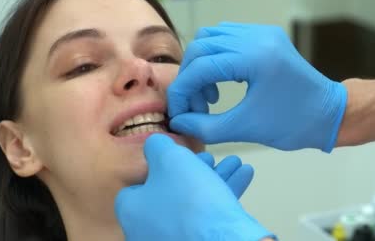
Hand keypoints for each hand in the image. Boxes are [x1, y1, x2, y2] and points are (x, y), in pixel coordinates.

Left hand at [115, 134, 272, 240]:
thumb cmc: (190, 202)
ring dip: (215, 178)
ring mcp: (172, 239)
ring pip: (193, 203)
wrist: (222, 240)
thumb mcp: (170, 158)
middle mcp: (147, 230)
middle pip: (170, 191)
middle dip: (194, 169)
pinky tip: (242, 175)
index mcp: (132, 210)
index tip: (179, 154)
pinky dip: (223, 196)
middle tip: (210, 158)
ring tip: (233, 162)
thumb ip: (158, 146)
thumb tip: (154, 144)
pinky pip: (208, 218)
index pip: (139, 182)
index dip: (161, 165)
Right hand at [167, 22, 347, 151]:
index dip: (182, 90)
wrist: (330, 113)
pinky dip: (215, 56)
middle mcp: (257, 37)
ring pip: (211, 36)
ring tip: (210, 94)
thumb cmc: (293, 124)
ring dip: (201, 64)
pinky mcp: (265, 35)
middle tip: (197, 106)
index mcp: (255, 58)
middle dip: (190, 77)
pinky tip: (222, 80)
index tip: (179, 113)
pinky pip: (227, 36)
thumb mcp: (246, 129)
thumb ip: (206, 126)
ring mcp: (262, 32)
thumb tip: (178, 122)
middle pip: (201, 46)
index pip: (201, 66)